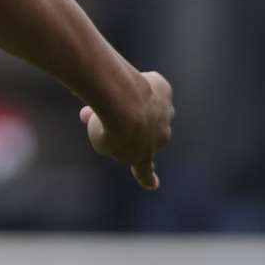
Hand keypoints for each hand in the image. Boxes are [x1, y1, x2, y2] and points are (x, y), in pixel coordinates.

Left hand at [81, 71, 173, 189]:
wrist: (124, 103)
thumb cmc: (109, 126)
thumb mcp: (98, 137)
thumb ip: (103, 132)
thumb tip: (99, 116)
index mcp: (143, 156)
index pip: (145, 171)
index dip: (147, 179)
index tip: (153, 185)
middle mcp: (160, 137)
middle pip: (144, 132)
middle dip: (127, 125)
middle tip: (104, 116)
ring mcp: (165, 113)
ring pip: (148, 108)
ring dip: (132, 103)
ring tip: (109, 95)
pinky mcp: (165, 91)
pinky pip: (151, 86)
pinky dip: (139, 84)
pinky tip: (126, 79)